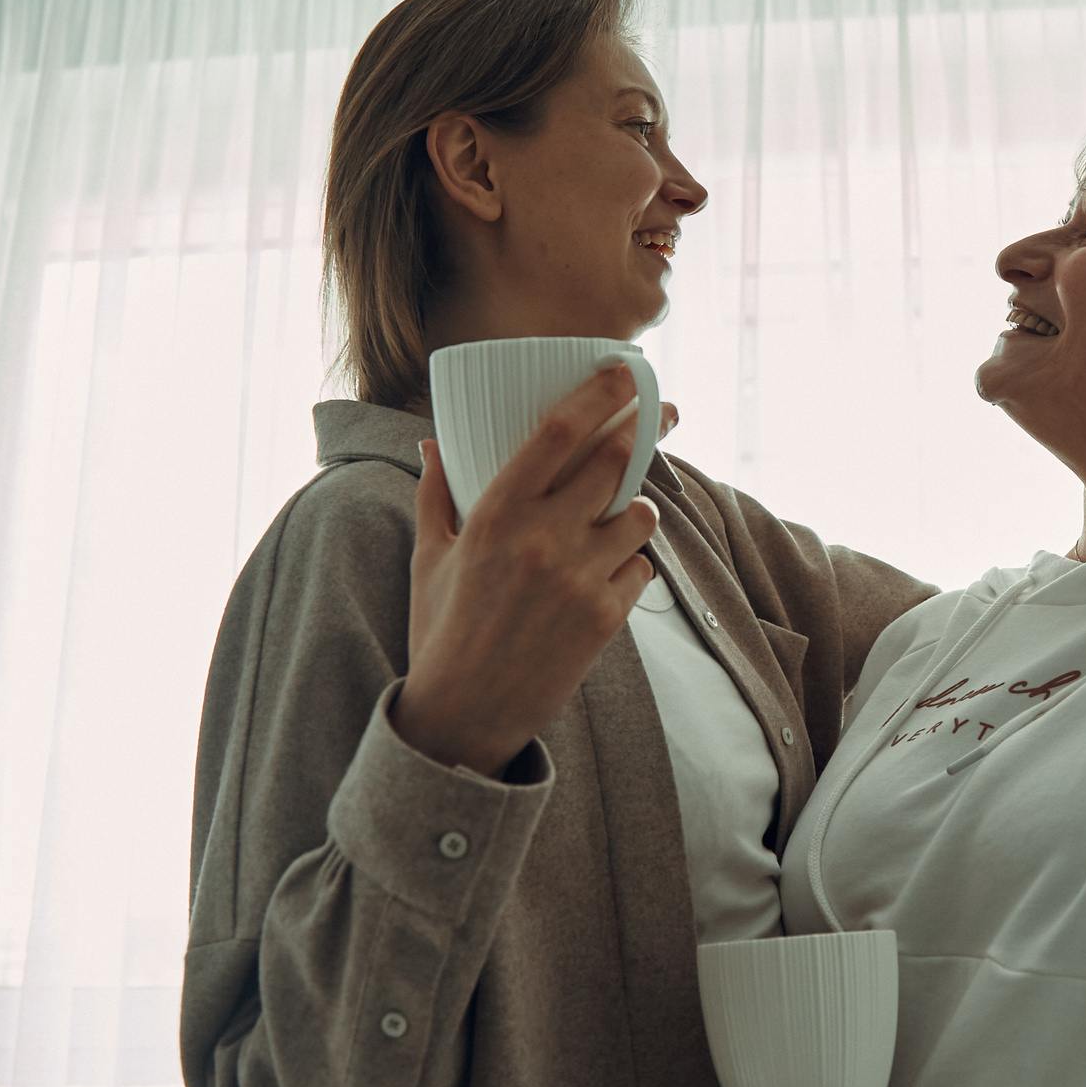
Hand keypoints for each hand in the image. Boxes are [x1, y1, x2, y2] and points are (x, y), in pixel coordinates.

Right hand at [392, 366, 660, 776]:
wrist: (465, 715)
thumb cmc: (441, 630)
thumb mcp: (429, 557)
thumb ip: (435, 494)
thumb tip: (431, 442)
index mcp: (495, 515)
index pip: (558, 433)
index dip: (598, 394)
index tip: (625, 370)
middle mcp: (541, 540)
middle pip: (614, 462)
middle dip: (639, 434)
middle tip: (656, 417)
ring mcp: (578, 579)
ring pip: (640, 515)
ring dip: (635, 508)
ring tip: (615, 518)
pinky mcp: (605, 618)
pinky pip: (641, 568)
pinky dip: (630, 563)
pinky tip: (605, 572)